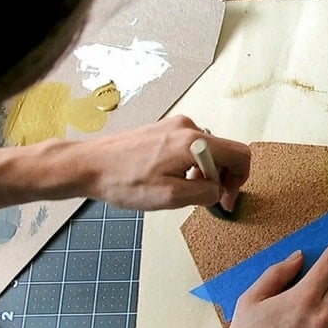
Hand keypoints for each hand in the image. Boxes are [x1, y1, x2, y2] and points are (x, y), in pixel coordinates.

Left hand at [81, 115, 250, 210]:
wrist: (88, 165)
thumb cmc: (124, 181)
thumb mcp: (170, 197)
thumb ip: (204, 193)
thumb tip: (218, 190)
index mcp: (194, 142)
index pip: (240, 154)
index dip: (240, 179)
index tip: (224, 199)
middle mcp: (189, 127)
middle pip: (224, 152)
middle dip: (220, 178)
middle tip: (205, 201)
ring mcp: (175, 126)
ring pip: (206, 152)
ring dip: (203, 173)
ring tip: (180, 190)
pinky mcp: (163, 130)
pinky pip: (190, 148)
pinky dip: (190, 166)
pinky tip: (168, 179)